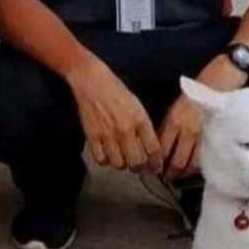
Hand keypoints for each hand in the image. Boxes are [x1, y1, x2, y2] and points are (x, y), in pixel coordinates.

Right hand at [66, 53, 159, 169]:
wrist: (91, 80)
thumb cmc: (116, 92)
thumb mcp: (138, 106)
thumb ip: (145, 128)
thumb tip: (152, 150)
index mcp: (140, 120)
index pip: (154, 150)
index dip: (156, 163)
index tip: (156, 168)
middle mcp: (125, 129)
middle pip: (137, 162)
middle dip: (140, 167)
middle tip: (139, 166)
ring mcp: (108, 134)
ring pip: (120, 164)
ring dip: (123, 164)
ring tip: (123, 158)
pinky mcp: (92, 136)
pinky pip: (101, 160)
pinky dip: (106, 160)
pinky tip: (108, 154)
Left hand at [161, 55, 247, 178]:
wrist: (227, 74)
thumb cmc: (205, 84)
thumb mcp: (181, 101)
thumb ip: (172, 121)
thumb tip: (163, 139)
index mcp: (175, 118)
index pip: (162, 147)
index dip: (157, 160)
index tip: (156, 167)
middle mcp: (187, 129)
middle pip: (175, 160)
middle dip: (171, 172)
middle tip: (169, 178)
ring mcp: (203, 134)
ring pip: (191, 163)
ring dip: (185, 173)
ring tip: (182, 177)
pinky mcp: (218, 136)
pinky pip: (207, 158)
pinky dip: (201, 167)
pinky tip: (199, 169)